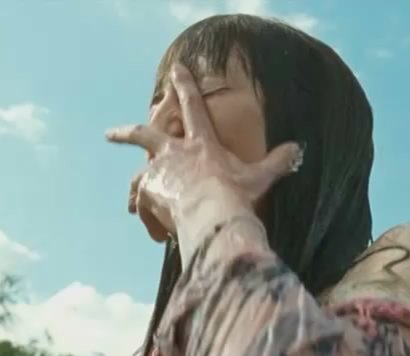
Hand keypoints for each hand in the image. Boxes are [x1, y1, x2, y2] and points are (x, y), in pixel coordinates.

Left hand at [106, 63, 302, 240]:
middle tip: (110, 134)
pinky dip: (150, 218)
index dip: (185, 86)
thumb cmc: (237, 195)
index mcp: (202, 144)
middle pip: (145, 134)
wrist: (214, 214)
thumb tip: (299, 149)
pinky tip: (156, 233)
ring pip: (137, 174)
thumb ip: (277, 163)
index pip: (193, 107)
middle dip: (127, 133)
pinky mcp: (149, 192)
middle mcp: (175, 152)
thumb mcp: (260, 177)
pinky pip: (144, 206)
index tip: (176, 70)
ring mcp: (159, 171)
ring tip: (131, 205)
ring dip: (135, 188)